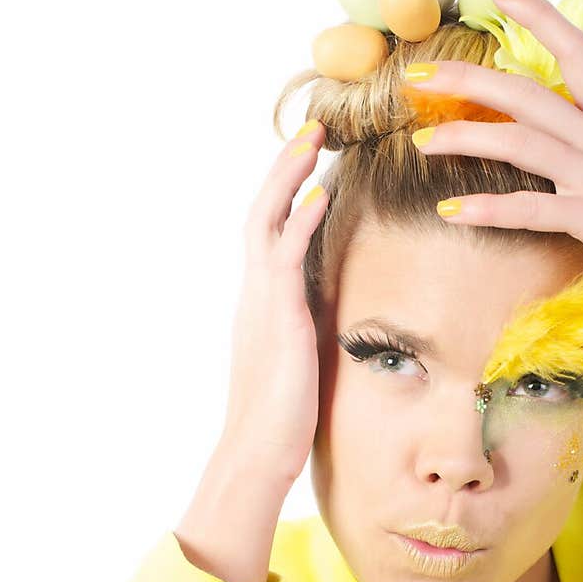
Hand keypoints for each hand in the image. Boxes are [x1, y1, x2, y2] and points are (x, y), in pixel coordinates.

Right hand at [222, 122, 328, 479]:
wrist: (258, 453)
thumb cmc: (281, 420)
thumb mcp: (299, 365)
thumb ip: (308, 333)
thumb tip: (326, 324)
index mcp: (262, 304)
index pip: (270, 233)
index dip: (287, 193)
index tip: (311, 162)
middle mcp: (256, 295)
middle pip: (263, 212)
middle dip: (286, 168)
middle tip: (313, 128)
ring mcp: (263, 304)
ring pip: (268, 222)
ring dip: (290, 177)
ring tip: (314, 139)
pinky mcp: (278, 319)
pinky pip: (285, 257)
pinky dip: (300, 222)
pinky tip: (320, 194)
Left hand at [404, 0, 582, 314]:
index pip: (578, 54)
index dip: (540, 19)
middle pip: (526, 93)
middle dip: (468, 79)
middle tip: (419, 74)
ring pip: (519, 142)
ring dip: (464, 140)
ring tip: (422, 144)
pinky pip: (530, 209)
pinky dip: (487, 209)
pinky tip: (450, 211)